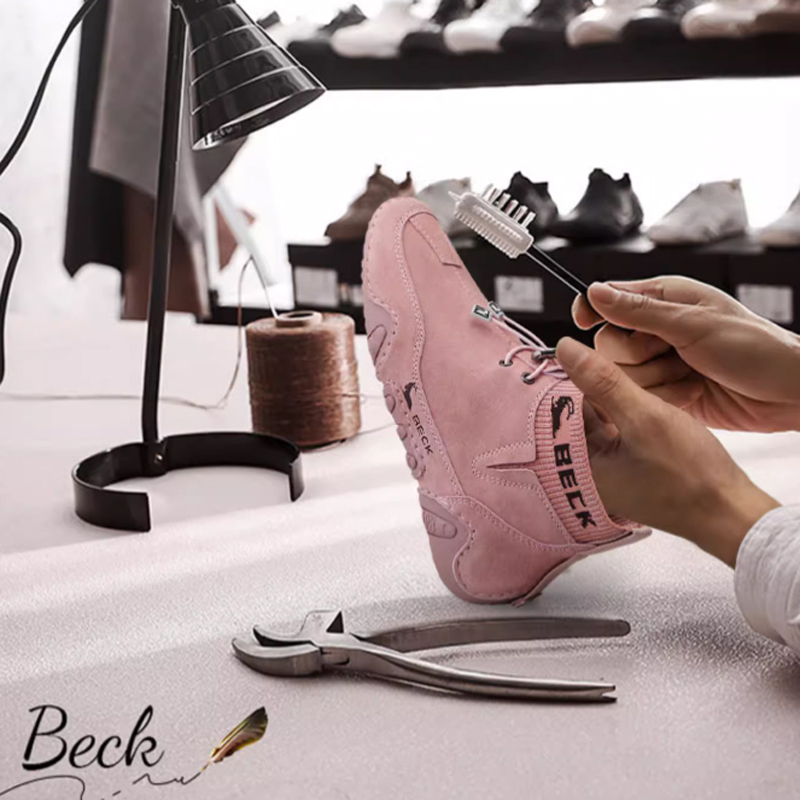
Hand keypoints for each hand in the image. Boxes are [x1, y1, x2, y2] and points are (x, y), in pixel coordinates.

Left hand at [556, 337, 779, 566]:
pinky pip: (622, 431)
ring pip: (604, 418)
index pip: (562, 407)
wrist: (731, 513)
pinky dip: (635, 413)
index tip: (605, 356)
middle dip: (606, 386)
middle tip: (634, 364)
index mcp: (574, 466)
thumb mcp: (644, 418)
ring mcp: (609, 471)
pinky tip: (657, 397)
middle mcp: (585, 471)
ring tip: (650, 378)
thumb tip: (564, 349)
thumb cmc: (689, 474)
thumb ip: (602, 382)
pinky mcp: (630, 468)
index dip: (582, 376)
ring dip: (623, 397)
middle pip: (582, 412)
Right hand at [572, 277, 799, 431]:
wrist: (788, 393)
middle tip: (669, 355)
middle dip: (634, 355)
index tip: (583, 324)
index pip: (608, 299)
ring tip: (689, 375)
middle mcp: (659, 329)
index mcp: (664, 299)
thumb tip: (594, 292)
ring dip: (654, 380)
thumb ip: (638, 311)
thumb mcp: (692, 325)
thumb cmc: (754, 348)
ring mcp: (663, 360)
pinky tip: (691, 393)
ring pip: (622, 374)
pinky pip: (641, 397)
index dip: (592, 311)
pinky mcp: (668, 391)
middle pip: (609, 343)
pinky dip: (663, 398)